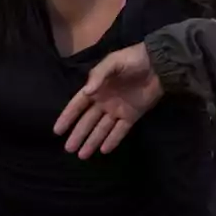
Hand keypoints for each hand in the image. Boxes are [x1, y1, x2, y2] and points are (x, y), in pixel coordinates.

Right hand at [53, 42, 163, 158]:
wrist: (158, 65)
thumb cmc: (133, 60)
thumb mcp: (113, 62)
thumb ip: (98, 76)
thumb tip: (86, 92)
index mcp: (96, 88)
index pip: (77, 105)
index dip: (67, 117)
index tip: (57, 131)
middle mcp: (104, 102)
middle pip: (88, 121)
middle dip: (78, 135)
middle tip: (68, 149)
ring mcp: (118, 110)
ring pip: (102, 129)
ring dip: (92, 141)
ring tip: (82, 155)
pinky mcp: (132, 116)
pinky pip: (120, 131)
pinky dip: (112, 140)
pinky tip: (103, 150)